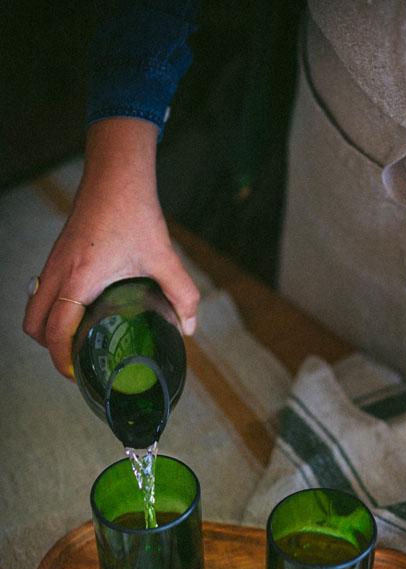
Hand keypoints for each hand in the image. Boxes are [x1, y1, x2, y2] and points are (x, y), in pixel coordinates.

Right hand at [23, 118, 199, 377]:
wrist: (115, 173)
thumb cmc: (135, 213)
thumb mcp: (164, 258)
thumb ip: (182, 294)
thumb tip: (190, 327)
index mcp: (79, 279)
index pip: (56, 331)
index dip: (62, 359)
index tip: (77, 374)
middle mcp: (58, 273)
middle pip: (33, 324)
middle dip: (49, 349)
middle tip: (76, 361)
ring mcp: (53, 263)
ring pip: (33, 307)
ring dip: (47, 329)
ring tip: (76, 342)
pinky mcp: (56, 255)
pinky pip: (41, 291)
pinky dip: (50, 309)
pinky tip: (79, 313)